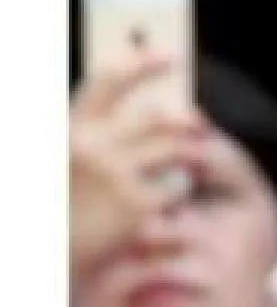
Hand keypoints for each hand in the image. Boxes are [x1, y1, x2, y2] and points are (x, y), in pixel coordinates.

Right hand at [69, 53, 205, 277]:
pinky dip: (179, 192)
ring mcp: (116, 174)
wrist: (46, 251)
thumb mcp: (66, 159)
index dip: (143, 62)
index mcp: (70, 128)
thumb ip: (97, 133)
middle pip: (159, 118)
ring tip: (186, 165)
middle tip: (199, 125)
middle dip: (186, 120)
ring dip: (188, 156)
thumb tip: (155, 113)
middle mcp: (93, 145)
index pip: (110, 79)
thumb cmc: (60, 204)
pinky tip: (170, 201)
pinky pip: (178, 187)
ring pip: (175, 150)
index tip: (171, 54)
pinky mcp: (136, 205)